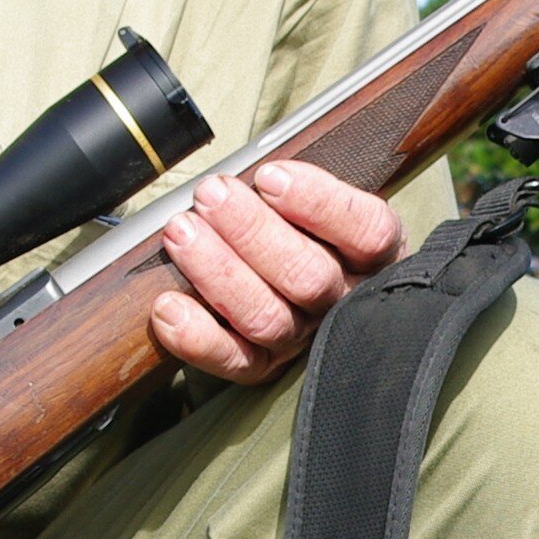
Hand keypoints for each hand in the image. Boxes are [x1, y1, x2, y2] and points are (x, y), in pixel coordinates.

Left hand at [147, 160, 406, 382]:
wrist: (282, 290)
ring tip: (182, 233)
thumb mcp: (313, 202)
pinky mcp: (265, 368)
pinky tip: (168, 306)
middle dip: (253, 231)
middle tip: (211, 194)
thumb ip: (293, 187)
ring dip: (219, 273)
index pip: (367, 231)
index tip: (270, 175)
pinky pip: (235, 361)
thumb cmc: (299, 230)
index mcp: (370, 255)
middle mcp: (343, 301)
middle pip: (310, 276)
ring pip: (269, 318)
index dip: (319, 203)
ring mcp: (304, 338)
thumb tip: (249, 171)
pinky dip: (198, 337)